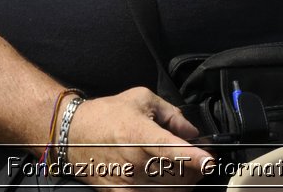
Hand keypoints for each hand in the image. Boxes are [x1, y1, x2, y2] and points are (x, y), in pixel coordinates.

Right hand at [64, 88, 213, 186]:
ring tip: (178, 166)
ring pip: (170, 190)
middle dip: (195, 166)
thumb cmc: (107, 115)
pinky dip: (166, 190)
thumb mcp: (142, 99)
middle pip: (178, 173)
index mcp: (138, 133)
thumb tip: (192, 132)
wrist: (73, 133)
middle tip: (196, 156)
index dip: (192, 156)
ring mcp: (127, 181)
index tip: (209, 161)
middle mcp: (134, 160)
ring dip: (183, 180)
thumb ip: (173, 115)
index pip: (170, 148)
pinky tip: (164, 180)